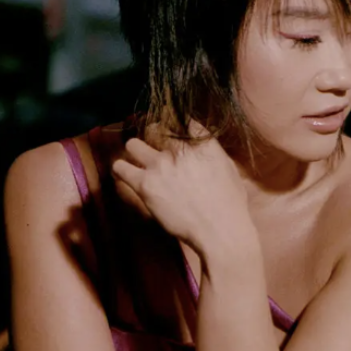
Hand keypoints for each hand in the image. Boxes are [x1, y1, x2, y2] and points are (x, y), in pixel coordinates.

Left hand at [111, 120, 252, 256]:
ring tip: (138, 161)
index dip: (173, 125)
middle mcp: (178, 149)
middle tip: (154, 150)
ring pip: (133, 145)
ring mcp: (159, 165)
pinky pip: (121, 168)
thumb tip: (202, 151)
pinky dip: (121, 170)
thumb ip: (211, 154)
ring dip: (135, 152)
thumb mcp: (229, 169)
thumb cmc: (230, 205)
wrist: (220, 230)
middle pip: (154, 128)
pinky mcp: (145, 184)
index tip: (171, 134)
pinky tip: (125, 173)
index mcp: (202, 143)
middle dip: (153, 136)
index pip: (181, 120)